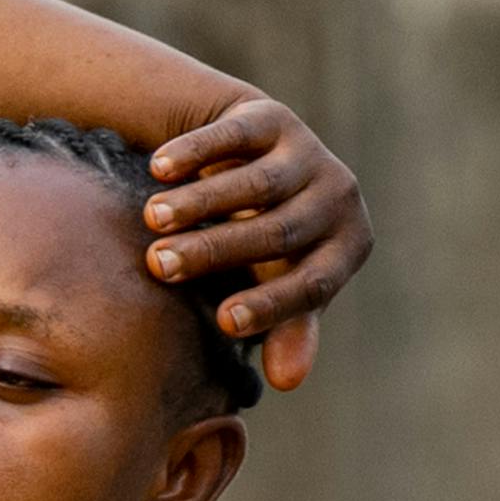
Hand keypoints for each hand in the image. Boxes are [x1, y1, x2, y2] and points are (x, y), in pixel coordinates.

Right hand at [140, 97, 368, 391]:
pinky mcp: (272, 117)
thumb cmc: (269, 242)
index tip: (221, 322)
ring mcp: (307, 153)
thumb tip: (287, 382)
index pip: (314, 283)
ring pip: (255, 184)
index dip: (270, 304)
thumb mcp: (281, 282)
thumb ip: (288, 327)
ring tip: (151, 219)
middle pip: (277, 231)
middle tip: (159, 265)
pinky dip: (195, 152)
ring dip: (199, 202)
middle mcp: (339, 196)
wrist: (259, 160)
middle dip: (214, 251)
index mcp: (348, 246)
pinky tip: (159, 169)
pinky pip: (232, 137)